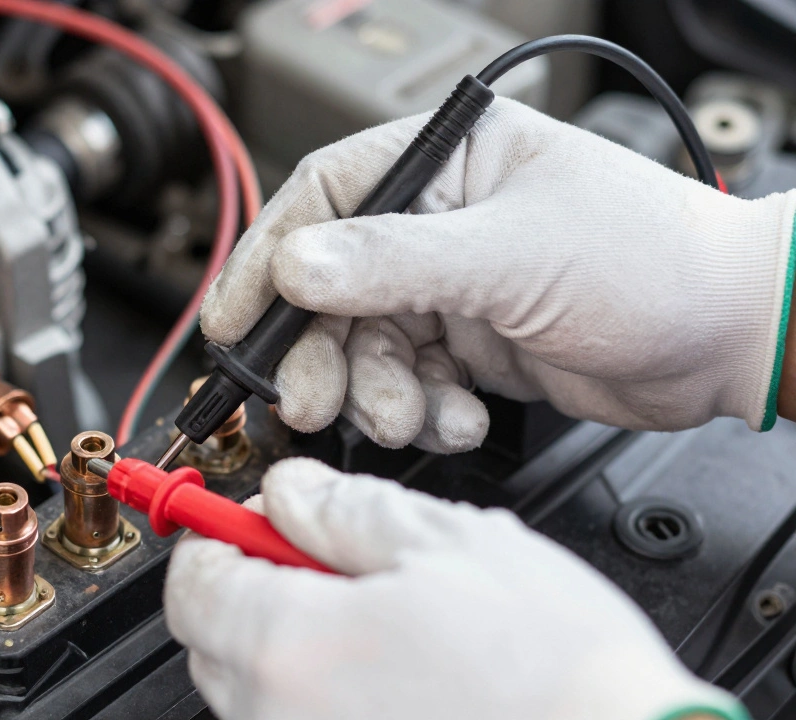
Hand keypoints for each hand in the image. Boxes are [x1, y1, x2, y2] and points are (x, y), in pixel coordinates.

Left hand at [164, 458, 745, 719]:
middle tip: (328, 559)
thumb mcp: (446, 544)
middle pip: (213, 638)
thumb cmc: (553, 675)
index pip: (191, 583)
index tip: (254, 518)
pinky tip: (399, 675)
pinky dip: (325, 696)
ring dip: (294, 643)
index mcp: (290, 648)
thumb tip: (290, 491)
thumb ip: (342, 509)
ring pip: (257, 691)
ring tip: (385, 619)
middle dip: (252, 587)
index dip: (218, 534)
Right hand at [200, 98, 795, 451]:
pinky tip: (459, 416)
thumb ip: (395, 262)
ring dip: (376, 393)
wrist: (727, 340)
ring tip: (413, 414)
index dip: (268, 264)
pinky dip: (422, 412)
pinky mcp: (465, 345)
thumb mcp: (510, 254)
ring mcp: (448, 287)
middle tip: (309, 397)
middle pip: (329, 288)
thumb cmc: (651, 259)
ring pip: (363, 347)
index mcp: (442, 163)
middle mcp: (435, 221)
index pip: (321, 201)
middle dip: (319, 351)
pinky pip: (406, 384)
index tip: (235, 324)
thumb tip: (295, 265)